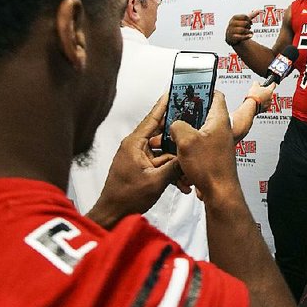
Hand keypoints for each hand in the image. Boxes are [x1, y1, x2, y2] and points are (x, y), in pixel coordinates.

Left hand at [87, 96, 180, 228]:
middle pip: (161, 135)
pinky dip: (169, 172)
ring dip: (176, 163)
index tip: (173, 91)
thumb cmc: (128, 197)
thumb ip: (175, 165)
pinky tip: (181, 184)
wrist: (113, 215)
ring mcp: (137, 157)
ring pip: (163, 153)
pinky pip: (159, 164)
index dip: (164, 104)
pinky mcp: (140, 168)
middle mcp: (134, 147)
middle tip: (193, 131)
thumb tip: (188, 155)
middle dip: (178, 139)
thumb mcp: (157, 180)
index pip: (152, 118)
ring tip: (188, 174)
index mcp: (134, 143)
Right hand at [168, 91, 240, 203]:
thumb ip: (178, 125)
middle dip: (186, 113)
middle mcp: (220, 130)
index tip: (189, 89)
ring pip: (198, 130)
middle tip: (174, 113)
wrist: (219, 193)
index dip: (203, 89)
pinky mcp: (211, 155)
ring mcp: (217, 143)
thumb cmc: (210, 168)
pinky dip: (186, 145)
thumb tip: (175, 124)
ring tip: (170, 135)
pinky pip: (197, 144)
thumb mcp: (186, 141)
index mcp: (219, 120)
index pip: (215, 95)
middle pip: (203, 113)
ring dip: (184, 132)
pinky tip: (175, 151)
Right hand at [225, 11, 260, 45]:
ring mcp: (231, 30)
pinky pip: (241, 37)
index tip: (250, 22)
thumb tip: (259, 10)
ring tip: (250, 32)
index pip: (245, 16)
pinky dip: (247, 36)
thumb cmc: (238, 26)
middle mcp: (232, 23)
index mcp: (234, 17)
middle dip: (249, 26)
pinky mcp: (232, 37)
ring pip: (243, 30)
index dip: (249, 20)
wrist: (231, 36)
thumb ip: (251, 15)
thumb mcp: (243, 20)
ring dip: (249, 31)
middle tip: (249, 28)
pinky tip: (250, 36)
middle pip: (245, 23)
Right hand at [245, 81, 275, 113]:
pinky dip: (262, 104)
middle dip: (265, 92)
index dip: (272, 83)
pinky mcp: (266, 108)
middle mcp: (271, 97)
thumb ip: (257, 83)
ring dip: (264, 98)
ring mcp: (269, 103)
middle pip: (269, 92)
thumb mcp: (254, 86)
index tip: (271, 83)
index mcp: (269, 90)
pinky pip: (265, 105)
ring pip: (267, 99)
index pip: (273, 85)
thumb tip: (257, 83)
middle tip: (259, 92)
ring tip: (257, 98)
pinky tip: (258, 103)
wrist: (251, 106)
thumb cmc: (254, 96)